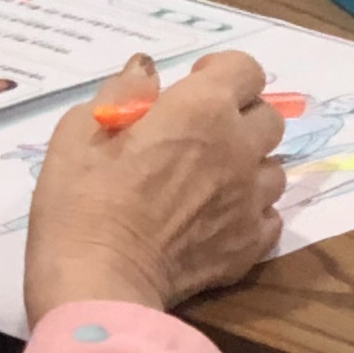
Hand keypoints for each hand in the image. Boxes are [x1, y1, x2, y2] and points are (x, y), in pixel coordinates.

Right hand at [25, 52, 290, 319]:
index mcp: (201, 109)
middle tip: (201, 134)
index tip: (193, 86)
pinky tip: (217, 220)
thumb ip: (122, 92)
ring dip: (249, 167)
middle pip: (268, 117)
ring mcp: (251, 200)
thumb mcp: (80, 131)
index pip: (245, 69)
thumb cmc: (81, 202)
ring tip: (210, 181)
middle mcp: (239, 148)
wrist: (97, 283)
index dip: (220, 72)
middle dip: (240, 117)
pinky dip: (250, 213)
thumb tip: (146, 70)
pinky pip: (270, 217)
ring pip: (273, 168)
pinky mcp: (251, 246)